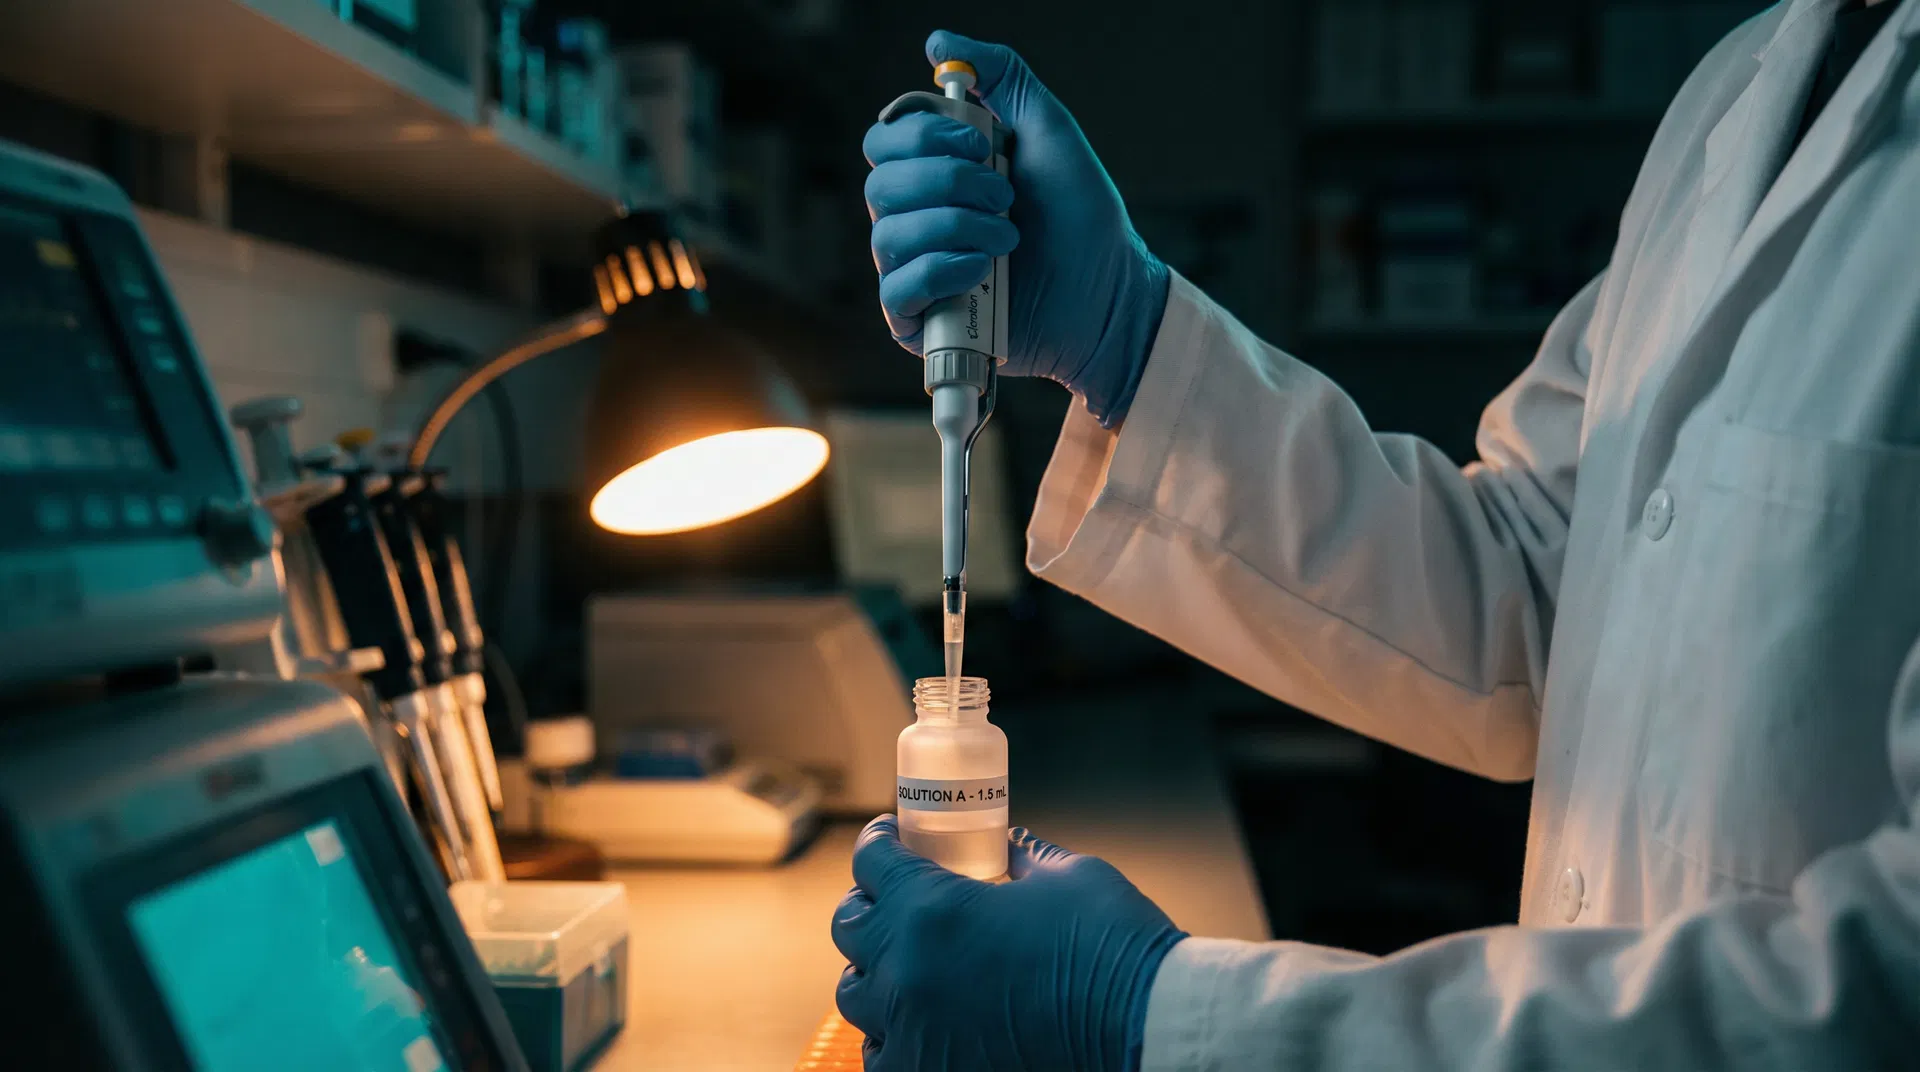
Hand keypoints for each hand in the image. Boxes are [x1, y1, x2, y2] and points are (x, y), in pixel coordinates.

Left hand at [831, 817, 1185, 1071]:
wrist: (1144, 1027)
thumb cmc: (1111, 947)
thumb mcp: (1065, 876)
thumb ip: (1021, 856)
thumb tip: (1007, 845)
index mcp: (932, 909)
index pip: (870, 862)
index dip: (878, 843)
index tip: (889, 840)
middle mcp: (907, 972)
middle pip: (851, 928)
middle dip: (871, 906)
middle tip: (898, 901)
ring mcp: (912, 1032)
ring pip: (857, 996)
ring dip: (879, 974)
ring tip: (911, 968)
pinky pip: (882, 1056)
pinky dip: (894, 1037)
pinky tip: (923, 1025)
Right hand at [863, 31, 1171, 425]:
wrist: (1109, 292)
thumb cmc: (1081, 216)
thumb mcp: (1047, 127)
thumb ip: (1000, 75)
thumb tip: (937, 43)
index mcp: (935, 171)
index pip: (883, 141)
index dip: (922, 137)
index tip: (981, 144)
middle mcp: (915, 217)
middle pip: (880, 185)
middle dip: (949, 183)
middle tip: (1006, 196)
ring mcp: (915, 269)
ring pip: (889, 235)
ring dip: (957, 228)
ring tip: (1009, 240)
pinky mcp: (920, 320)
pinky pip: (897, 290)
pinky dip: (942, 272)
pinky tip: (983, 273)